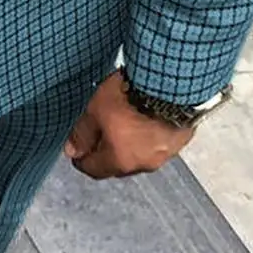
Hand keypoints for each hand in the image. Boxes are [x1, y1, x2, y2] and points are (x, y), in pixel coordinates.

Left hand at [63, 69, 194, 179]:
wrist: (170, 83)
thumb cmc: (131, 96)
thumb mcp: (95, 110)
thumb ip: (82, 133)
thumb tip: (72, 150)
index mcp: (120, 161)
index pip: (93, 170)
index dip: (82, 158)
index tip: (78, 147)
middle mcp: (144, 164)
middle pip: (118, 164)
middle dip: (106, 151)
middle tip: (100, 131)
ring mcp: (166, 153)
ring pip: (140, 154)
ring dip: (130, 144)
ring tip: (125, 121)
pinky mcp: (180, 140)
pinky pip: (159, 143)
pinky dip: (150, 136)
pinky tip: (146, 119)